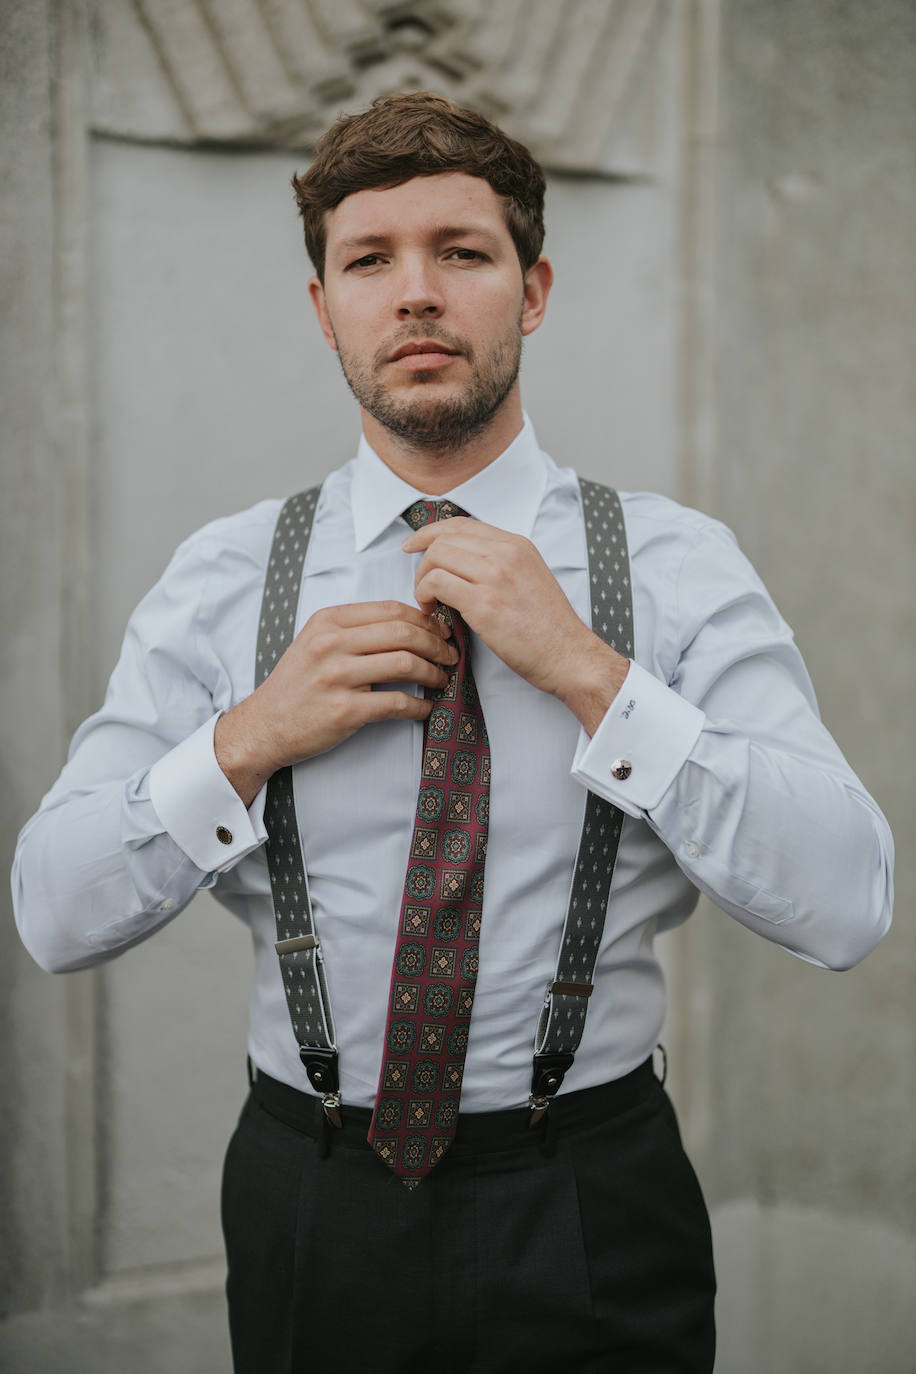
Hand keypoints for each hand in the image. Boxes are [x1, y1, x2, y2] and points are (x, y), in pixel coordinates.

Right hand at [215, 601, 456, 804]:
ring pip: (405, 663)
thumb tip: (408, 625)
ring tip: (442, 679)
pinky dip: (419, 706)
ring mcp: (337, 677)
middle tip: (450, 655)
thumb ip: (354, 630)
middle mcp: (331, 644)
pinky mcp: (345, 710)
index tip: (440, 631)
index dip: (424, 620)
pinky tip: (425, 708)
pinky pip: (397, 703)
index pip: (390, 610)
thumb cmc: (296, 685)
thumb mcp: (315, 642)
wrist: (264, 725)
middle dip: (436, 643)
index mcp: (328, 622)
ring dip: (433, 672)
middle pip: (403, 632)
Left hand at [403, 519, 629, 733]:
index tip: (413, 546)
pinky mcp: (485, 603)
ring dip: (422, 580)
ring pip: (436, 556)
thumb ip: (500, 565)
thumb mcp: (529, 578)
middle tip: (422, 587)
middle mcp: (506, 553)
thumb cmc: (549, 628)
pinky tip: (431, 610)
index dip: (430, 532)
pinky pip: (437, 583)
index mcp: (517, 545)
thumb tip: (462, 565)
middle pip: (444, 538)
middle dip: (423, 561)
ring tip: (427, 602)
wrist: (569, 655)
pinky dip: (424, 594)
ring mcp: (495, 576)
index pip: (461, 524)